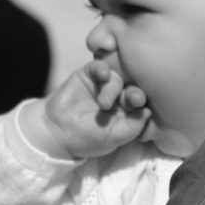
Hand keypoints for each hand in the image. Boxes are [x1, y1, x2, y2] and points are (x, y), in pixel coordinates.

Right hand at [36, 61, 150, 158]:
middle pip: (133, 88)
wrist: (55, 131)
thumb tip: (149, 112)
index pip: (142, 104)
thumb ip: (132, 127)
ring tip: (103, 103)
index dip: (144, 103)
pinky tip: (103, 73)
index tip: (142, 106)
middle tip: (133, 98)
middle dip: (134, 92)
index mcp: (128, 111)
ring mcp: (105, 84)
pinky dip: (102, 68)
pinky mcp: (89, 74)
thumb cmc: (86, 138)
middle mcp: (120, 96)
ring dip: (113, 88)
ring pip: (118, 78)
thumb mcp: (113, 139)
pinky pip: (100, 66)